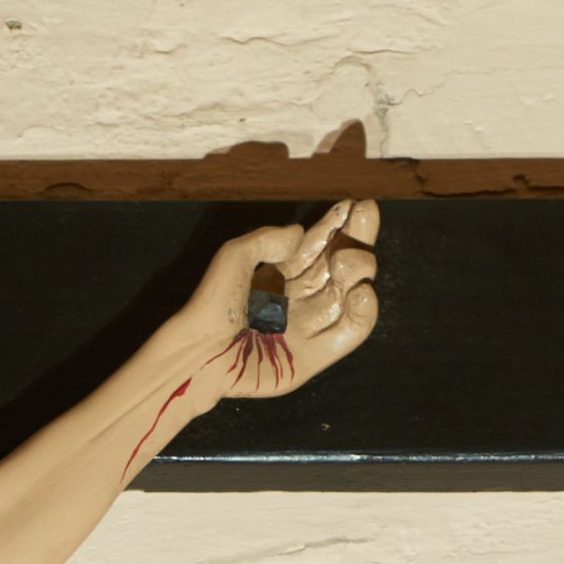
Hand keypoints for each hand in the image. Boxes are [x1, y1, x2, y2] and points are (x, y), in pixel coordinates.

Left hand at [180, 196, 380, 401]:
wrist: (199, 352)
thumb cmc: (209, 305)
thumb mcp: (234, 255)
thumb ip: (268, 238)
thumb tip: (301, 233)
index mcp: (280, 277)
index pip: (320, 247)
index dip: (340, 226)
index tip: (359, 205)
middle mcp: (298, 301)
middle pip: (342, 267)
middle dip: (357, 240)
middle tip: (360, 221)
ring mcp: (307, 330)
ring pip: (350, 294)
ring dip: (359, 270)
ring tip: (345, 258)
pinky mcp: (311, 359)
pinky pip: (349, 333)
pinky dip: (364, 311)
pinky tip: (360, 290)